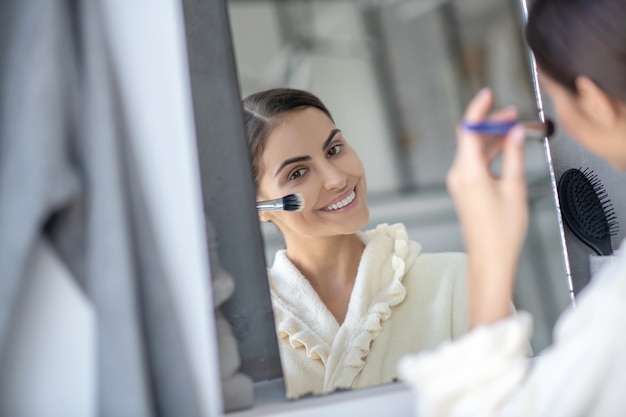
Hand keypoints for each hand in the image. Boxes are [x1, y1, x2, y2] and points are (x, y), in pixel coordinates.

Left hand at [446, 88, 528, 326]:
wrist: (489, 258)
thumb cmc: (500, 231)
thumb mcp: (514, 189)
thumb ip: (514, 157)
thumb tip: (514, 134)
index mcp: (469, 173)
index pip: (467, 130)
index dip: (477, 110)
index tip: (487, 95)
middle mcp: (459, 176)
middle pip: (470, 138)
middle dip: (490, 123)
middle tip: (510, 113)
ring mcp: (459, 183)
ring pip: (472, 150)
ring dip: (490, 137)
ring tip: (511, 127)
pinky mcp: (463, 190)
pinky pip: (472, 163)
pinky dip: (487, 152)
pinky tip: (503, 148)